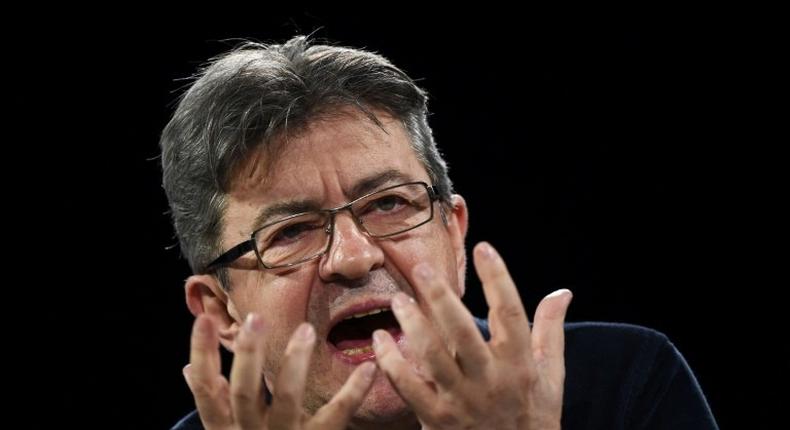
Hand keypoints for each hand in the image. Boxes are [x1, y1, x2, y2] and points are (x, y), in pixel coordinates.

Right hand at [183, 314, 375, 429]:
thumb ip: (214, 402)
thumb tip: (189, 367)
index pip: (207, 391)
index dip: (202, 356)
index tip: (201, 319)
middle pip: (244, 394)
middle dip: (248, 356)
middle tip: (256, 318)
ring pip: (287, 400)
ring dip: (294, 363)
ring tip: (306, 329)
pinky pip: (335, 417)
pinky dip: (352, 392)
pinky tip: (369, 367)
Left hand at [372, 242, 572, 429]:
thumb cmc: (533, 416)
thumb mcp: (551, 376)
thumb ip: (551, 331)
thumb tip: (562, 293)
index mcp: (520, 364)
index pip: (511, 314)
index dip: (498, 278)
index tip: (484, 248)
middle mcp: (491, 381)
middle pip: (463, 332)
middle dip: (442, 298)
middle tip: (421, 269)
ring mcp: (462, 401)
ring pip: (433, 357)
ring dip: (412, 325)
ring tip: (398, 300)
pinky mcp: (437, 419)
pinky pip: (409, 387)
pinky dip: (391, 363)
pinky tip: (381, 340)